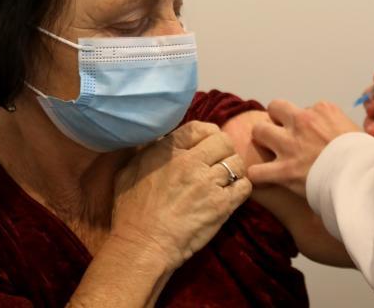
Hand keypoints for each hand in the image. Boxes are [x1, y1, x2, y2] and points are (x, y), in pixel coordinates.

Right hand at [110, 120, 251, 269]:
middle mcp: (191, 161)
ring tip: (225, 181)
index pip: (200, 127)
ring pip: (237, 162)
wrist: (143, 245)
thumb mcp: (128, 171)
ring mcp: (209, 182)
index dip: (208, 134)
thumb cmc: (131, 212)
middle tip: (218, 164)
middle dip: (224, 151)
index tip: (207, 145)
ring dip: (234, 170)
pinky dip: (241, 188)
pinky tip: (231, 195)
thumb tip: (159, 139)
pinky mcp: (222, 204)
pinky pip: (244, 186)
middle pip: (224, 141)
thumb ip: (147, 151)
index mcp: (169, 150)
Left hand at [247, 100, 359, 196]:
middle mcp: (302, 122)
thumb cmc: (364, 157)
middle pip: (275, 108)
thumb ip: (339, 126)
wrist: (361, 178)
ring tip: (268, 150)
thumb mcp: (356, 130)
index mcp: (322, 110)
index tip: (311, 134)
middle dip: (276, 120)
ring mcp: (290, 145)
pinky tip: (262, 177)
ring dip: (262, 140)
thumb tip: (334, 132)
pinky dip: (258, 175)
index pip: (303, 109)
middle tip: (282, 134)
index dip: (305, 122)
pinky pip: (256, 170)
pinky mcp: (283, 170)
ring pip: (258, 131)